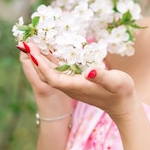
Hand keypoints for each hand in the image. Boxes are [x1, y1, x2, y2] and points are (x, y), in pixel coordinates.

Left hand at [22, 42, 138, 121]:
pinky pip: (59, 72)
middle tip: (26, 42)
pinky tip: (51, 51)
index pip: (51, 77)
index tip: (32, 50)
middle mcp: (70, 87)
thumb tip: (89, 70)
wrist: (123, 107)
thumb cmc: (121, 93)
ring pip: (51, 73)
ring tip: (34, 43)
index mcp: (76, 86)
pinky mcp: (76, 83)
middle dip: (35, 59)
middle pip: (46, 75)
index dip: (40, 64)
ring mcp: (72, 86)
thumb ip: (102, 76)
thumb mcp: (115, 82)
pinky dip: (52, 61)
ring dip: (42, 59)